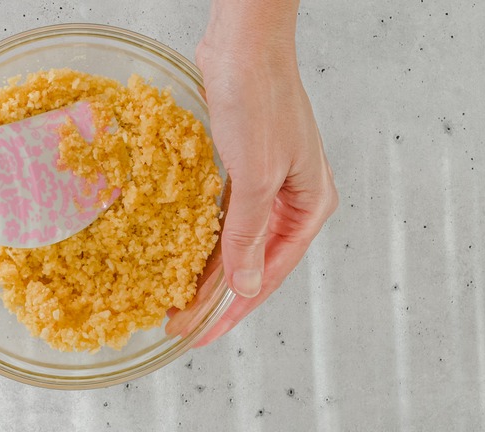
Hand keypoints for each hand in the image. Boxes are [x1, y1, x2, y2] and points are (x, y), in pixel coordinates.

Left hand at [187, 0, 337, 346]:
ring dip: (205, 270)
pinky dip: (202, 238)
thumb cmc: (259, 99)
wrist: (242, 44)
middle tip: (181, 325)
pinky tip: (181, 258)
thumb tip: (245, 289)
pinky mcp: (238, 169)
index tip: (204, 333)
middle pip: (252, 261)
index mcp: (309, 205)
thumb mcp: (254, 178)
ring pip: (234, 242)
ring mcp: (264, 184)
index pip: (271, 272)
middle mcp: (290, 199)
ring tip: (176, 301)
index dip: (235, 308)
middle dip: (216, 296)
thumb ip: (248, 236)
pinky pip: (220, 217)